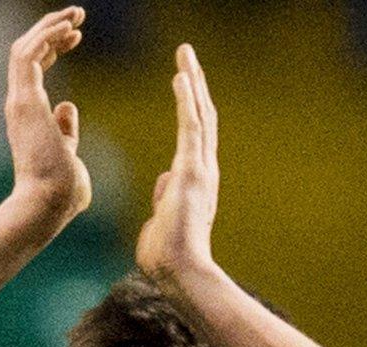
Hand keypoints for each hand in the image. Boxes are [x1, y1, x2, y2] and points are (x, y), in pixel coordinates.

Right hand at [7, 6, 90, 224]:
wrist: (47, 206)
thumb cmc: (61, 192)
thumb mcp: (69, 153)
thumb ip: (68, 131)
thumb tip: (69, 108)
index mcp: (29, 115)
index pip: (34, 68)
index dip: (54, 47)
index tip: (76, 37)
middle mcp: (19, 104)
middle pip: (28, 52)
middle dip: (51, 28)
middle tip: (77, 15)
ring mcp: (19, 102)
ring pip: (25, 48)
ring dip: (49, 26)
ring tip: (75, 14)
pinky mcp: (24, 101)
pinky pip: (29, 56)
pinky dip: (46, 37)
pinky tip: (68, 27)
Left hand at [135, 43, 219, 282]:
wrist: (180, 272)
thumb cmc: (167, 255)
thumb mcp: (162, 218)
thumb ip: (165, 195)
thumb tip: (164, 178)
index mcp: (195, 181)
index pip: (194, 135)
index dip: (190, 106)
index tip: (184, 82)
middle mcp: (204, 170)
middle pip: (202, 117)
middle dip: (195, 85)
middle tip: (188, 55)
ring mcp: (201, 169)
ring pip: (200, 115)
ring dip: (193, 82)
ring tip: (186, 54)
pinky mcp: (193, 170)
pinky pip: (191, 127)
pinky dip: (187, 100)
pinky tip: (181, 76)